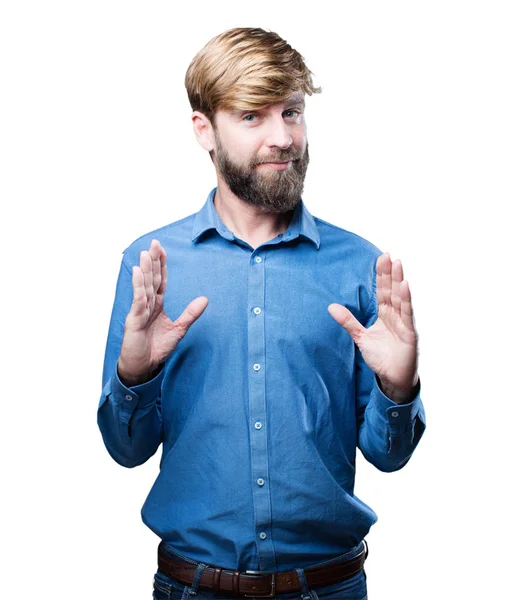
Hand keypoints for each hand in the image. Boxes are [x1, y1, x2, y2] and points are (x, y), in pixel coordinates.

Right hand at [117, 239, 207, 385]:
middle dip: (153, 261)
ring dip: (144, 269)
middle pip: (151, 278)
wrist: (143, 366)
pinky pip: (138, 300)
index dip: (161, 265)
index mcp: (156, 305)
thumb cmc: (156, 348)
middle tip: (155, 243)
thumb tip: (205, 299)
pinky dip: (138, 286)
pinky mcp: (134, 319)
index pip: (159, 281)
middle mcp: (147, 304)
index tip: (163, 250)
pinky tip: (138, 273)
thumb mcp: (179, 329)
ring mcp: (139, 311)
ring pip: (143, 286)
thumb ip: (190, 314)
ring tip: (145, 253)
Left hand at [328, 253, 418, 402]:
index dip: (381, 275)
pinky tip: (405, 286)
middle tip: (387, 255)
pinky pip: (407, 313)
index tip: (380, 258)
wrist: (392, 377)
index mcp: (385, 314)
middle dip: (389, 273)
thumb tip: (330, 307)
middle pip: (392, 290)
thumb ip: (348, 321)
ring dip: (399, 280)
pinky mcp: (409, 332)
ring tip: (397, 263)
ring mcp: (404, 322)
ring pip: (401, 298)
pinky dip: (406, 299)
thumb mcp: (360, 337)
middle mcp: (396, 315)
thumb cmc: (381, 357)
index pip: (383, 291)